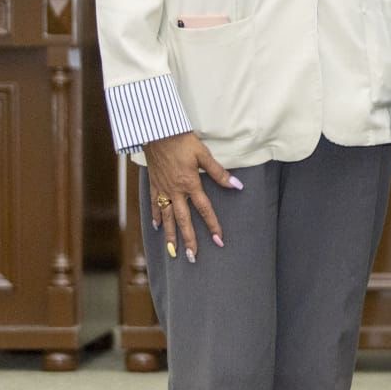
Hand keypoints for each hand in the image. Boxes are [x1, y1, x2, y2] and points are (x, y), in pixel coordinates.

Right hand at [144, 131, 241, 262]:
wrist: (157, 132)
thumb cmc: (182, 141)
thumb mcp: (203, 154)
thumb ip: (219, 172)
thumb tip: (236, 185)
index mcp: (190, 184)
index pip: (204, 209)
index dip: (212, 225)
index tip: (218, 240)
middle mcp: (175, 191)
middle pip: (183, 220)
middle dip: (188, 240)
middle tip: (192, 258)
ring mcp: (162, 189)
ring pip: (166, 217)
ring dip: (170, 235)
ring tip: (173, 252)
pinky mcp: (154, 184)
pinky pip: (154, 204)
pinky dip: (155, 216)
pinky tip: (156, 227)